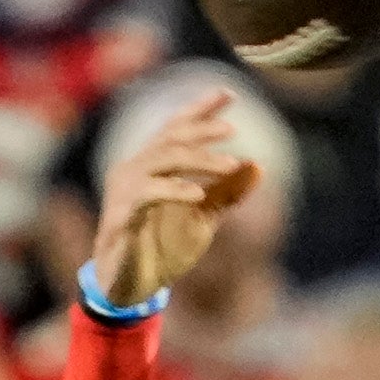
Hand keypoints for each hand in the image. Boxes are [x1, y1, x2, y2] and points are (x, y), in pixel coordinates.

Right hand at [91, 84, 256, 308]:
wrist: (128, 286)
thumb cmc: (160, 249)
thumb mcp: (202, 218)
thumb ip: (226, 193)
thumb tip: (258, 166)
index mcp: (151, 166)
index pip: (176, 127)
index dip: (201, 109)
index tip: (229, 93)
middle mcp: (134, 169)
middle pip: (171, 138)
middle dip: (203, 130)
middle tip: (233, 131)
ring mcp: (124, 190)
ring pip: (162, 160)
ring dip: (198, 160)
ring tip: (230, 164)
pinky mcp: (121, 216)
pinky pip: (148, 194)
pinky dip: (175, 191)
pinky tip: (199, 194)